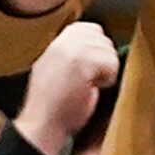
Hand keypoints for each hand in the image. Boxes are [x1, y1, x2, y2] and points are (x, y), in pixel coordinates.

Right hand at [15, 21, 118, 154]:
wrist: (42, 126)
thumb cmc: (54, 105)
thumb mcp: (57, 70)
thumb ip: (72, 53)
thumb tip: (100, 43)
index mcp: (55, 44)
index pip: (90, 28)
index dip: (97, 47)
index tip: (89, 67)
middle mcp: (61, 42)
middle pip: (103, 39)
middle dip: (102, 60)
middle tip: (86, 80)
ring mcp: (71, 50)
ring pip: (109, 52)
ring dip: (105, 71)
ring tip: (86, 86)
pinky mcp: (82, 61)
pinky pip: (111, 64)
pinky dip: (107, 79)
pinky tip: (90, 89)